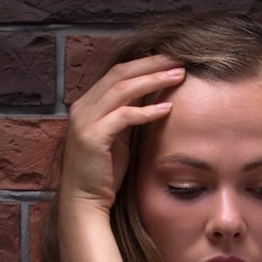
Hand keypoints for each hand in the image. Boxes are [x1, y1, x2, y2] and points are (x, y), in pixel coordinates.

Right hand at [61, 53, 185, 213]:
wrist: (84, 201)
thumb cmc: (104, 172)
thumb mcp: (119, 136)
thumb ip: (129, 115)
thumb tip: (153, 96)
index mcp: (87, 104)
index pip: (118, 73)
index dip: (145, 63)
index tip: (170, 60)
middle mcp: (82, 107)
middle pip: (120, 74)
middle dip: (151, 65)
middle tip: (178, 60)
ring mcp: (85, 121)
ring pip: (123, 89)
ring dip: (153, 80)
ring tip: (178, 76)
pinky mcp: (93, 137)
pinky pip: (124, 116)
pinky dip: (147, 111)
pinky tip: (166, 109)